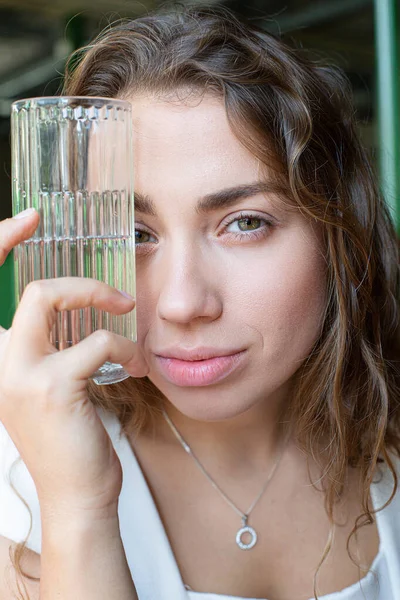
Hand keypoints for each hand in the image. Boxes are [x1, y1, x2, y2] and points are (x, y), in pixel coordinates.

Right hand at [0, 209, 148, 517]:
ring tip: (129, 325)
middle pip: (29, 290)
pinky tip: (139, 367)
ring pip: (52, 298)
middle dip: (80, 282)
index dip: (0, 243)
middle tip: (116, 296)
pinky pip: (98, 341)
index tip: (28, 219)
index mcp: (0, 360)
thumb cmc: (70, 440)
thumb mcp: (50, 389)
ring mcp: (19, 374)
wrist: (76, 496)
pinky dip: (126, 347)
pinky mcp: (52, 387)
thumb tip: (83, 310)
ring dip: (103, 305)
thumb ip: (54, 348)